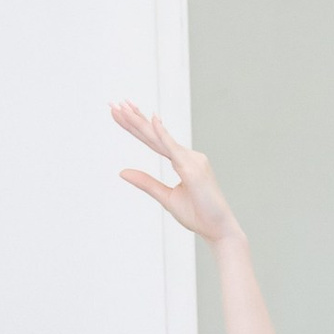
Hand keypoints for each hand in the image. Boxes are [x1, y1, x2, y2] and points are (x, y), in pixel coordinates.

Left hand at [112, 100, 239, 243]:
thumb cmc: (198, 215)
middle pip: (155, 135)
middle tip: (115, 104)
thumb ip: (146, 182)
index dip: (137, 126)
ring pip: (159, 139)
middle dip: (134, 118)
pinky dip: (162, 134)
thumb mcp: (166, 197)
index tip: (121, 112)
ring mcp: (192, 160)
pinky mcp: (193, 169)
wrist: (219, 230)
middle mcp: (189, 157)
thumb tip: (122, 172)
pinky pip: (173, 149)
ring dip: (140, 122)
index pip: (155, 141)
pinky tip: (152, 120)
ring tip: (121, 107)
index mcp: (184, 162)